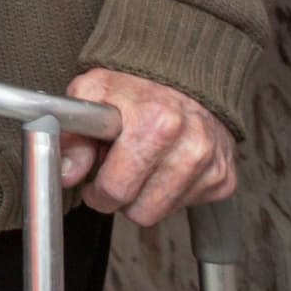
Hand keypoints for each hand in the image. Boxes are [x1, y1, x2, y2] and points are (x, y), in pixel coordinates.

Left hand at [60, 68, 236, 225]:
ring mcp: (211, 164)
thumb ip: (72, 134)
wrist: (184, 76)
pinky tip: (164, 164)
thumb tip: (67, 173)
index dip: (97, 190)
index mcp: (157, 123)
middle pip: (141, 210)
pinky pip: (184, 207)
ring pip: (160, 214)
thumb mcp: (92, 94)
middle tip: (116, 170)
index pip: (117, 189)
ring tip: (141, 162)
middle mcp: (191, 145)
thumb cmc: (135, 86)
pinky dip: (169, 191)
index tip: (93, 181)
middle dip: (120, 196)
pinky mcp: (224, 179)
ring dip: (144, 195)